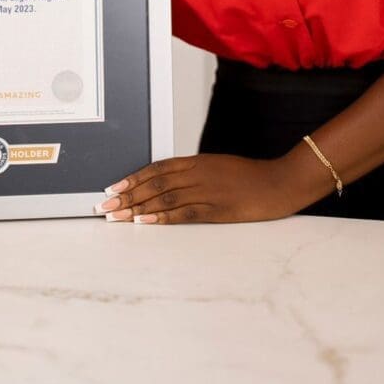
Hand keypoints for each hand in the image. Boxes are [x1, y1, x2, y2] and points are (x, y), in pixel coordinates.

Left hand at [94, 154, 303, 224]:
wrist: (278, 182)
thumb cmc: (250, 176)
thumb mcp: (218, 167)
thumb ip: (194, 173)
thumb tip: (169, 182)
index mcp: (197, 161)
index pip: (157, 168)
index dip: (133, 177)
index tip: (113, 186)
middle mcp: (197, 173)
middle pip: (154, 183)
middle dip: (126, 194)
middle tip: (104, 204)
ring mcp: (206, 190)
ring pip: (164, 197)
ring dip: (136, 207)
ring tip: (116, 215)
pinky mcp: (216, 209)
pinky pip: (183, 212)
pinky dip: (160, 217)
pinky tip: (143, 222)